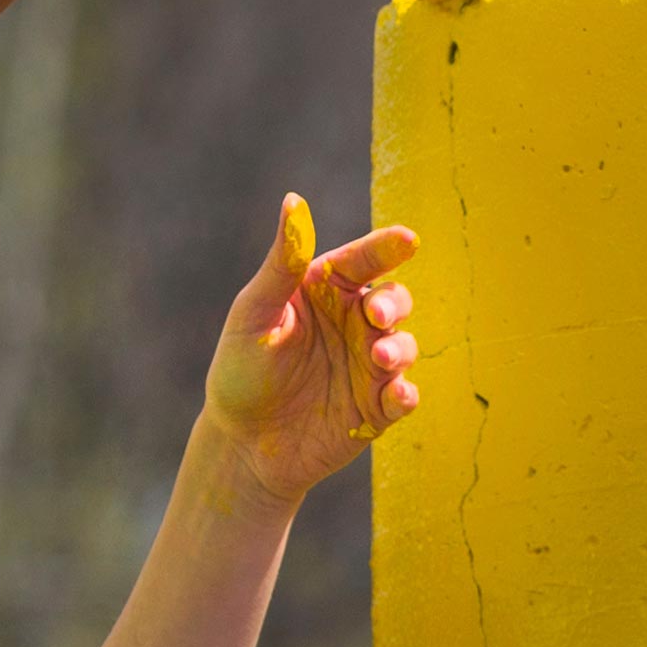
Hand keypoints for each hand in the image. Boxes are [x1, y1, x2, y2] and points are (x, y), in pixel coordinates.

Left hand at [198, 194, 420, 506]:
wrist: (240, 445)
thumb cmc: (240, 371)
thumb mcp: (253, 314)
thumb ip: (281, 264)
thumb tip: (294, 201)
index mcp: (324, 292)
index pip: (363, 261)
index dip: (387, 248)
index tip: (406, 240)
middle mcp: (353, 324)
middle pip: (394, 299)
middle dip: (393, 303)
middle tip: (375, 316)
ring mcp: (367, 366)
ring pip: (403, 345)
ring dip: (399, 349)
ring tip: (379, 358)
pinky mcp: (376, 408)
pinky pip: (403, 396)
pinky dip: (405, 394)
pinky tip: (396, 395)